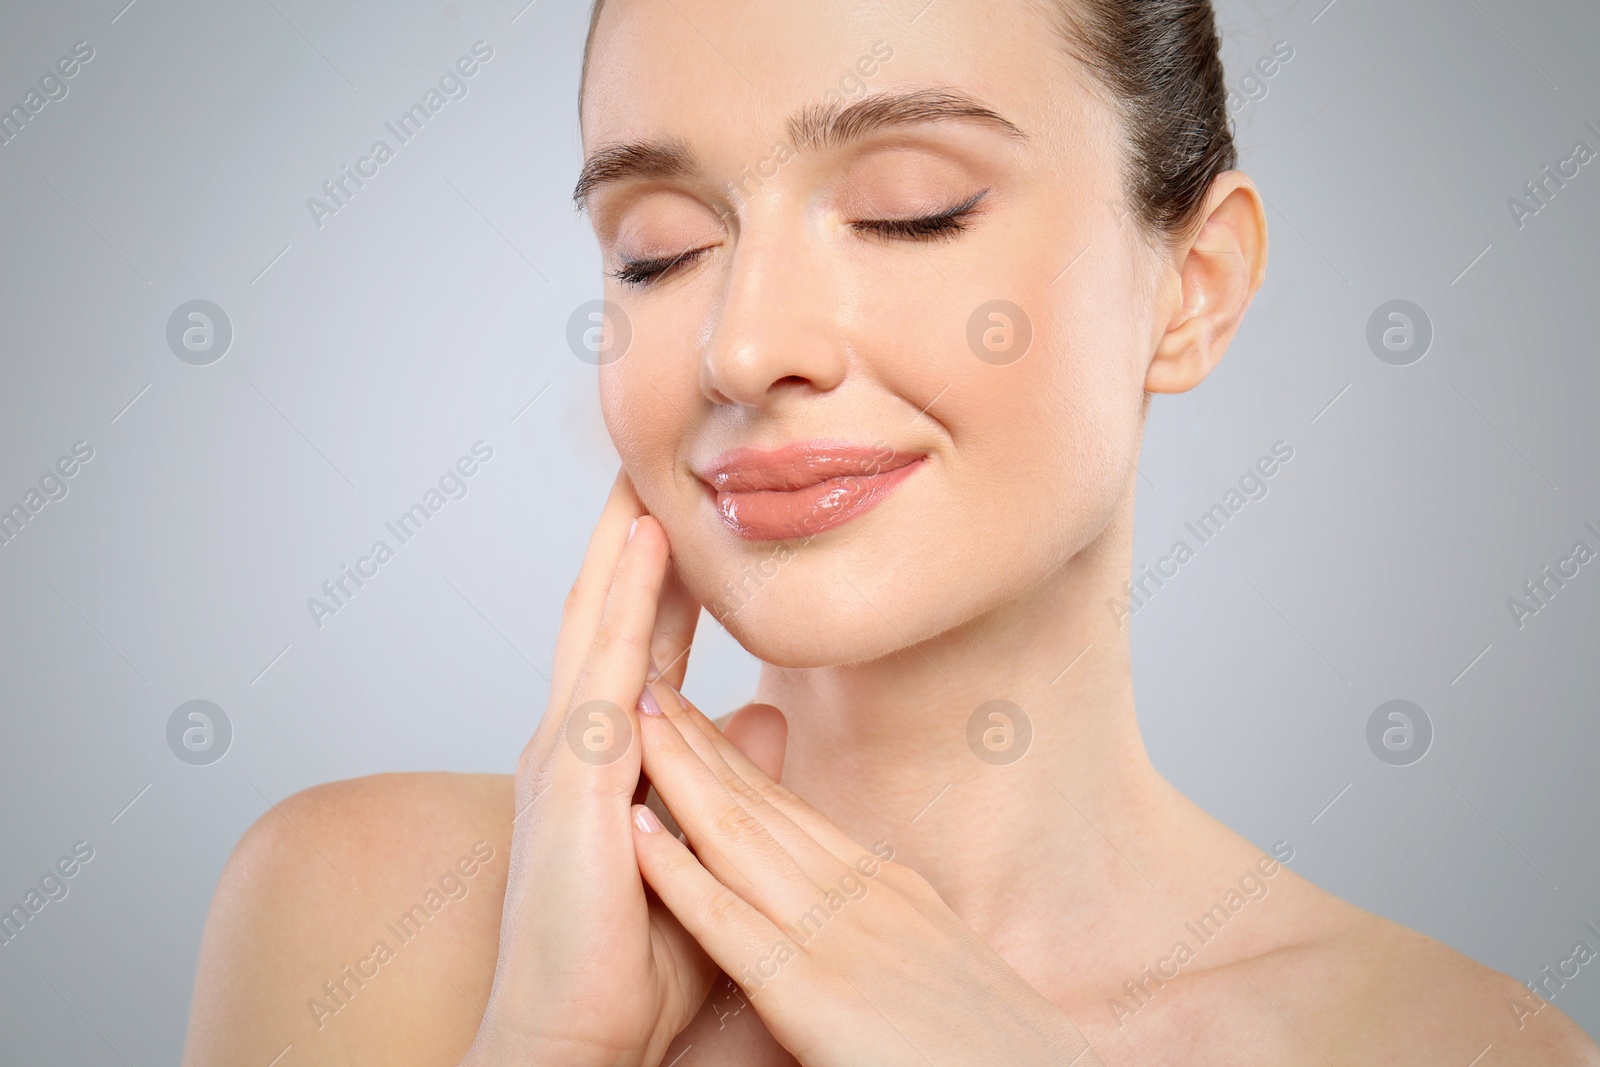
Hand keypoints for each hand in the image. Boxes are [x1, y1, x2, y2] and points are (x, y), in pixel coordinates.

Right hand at [460, 471, 716, 1066]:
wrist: (572, 1036)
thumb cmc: (627, 959)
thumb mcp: (700, 845)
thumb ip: (730, 776)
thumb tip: (771, 715)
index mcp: (602, 758)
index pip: (638, 645)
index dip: (659, 578)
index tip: (683, 517)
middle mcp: (576, 741)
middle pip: (606, 612)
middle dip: (628, 537)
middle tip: (653, 461)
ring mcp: (570, 752)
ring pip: (599, 617)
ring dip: (623, 538)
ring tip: (649, 465)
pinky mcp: (578, 774)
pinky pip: (609, 663)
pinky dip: (629, 595)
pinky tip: (649, 541)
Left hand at [628, 686, 1103, 1066]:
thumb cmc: (994, 1053)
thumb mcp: (937, 967)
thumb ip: (885, 933)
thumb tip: (847, 923)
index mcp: (888, 891)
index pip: (790, 808)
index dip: (730, 758)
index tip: (686, 713)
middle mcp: (863, 896)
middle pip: (760, 803)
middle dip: (694, 740)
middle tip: (642, 677)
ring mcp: (841, 939)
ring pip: (739, 837)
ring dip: (676, 773)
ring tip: (628, 716)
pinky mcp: (818, 996)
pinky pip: (732, 925)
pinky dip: (678, 874)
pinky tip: (636, 832)